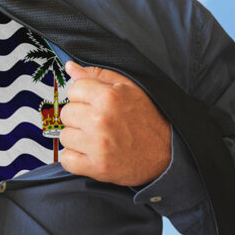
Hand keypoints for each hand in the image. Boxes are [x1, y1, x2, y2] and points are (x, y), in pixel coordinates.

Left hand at [59, 61, 170, 186]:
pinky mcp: (97, 167)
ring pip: (65, 137)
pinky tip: (91, 154)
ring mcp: (98, 145)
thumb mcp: (129, 89)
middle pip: (66, 114)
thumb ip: (98, 76)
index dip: (83, 97)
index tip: (94, 105)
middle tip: (98, 124)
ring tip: (97, 139)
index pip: (73, 90)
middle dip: (79, 118)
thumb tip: (70, 67)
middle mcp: (101, 119)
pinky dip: (75, 159)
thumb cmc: (149, 119)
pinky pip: (67, 160)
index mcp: (108, 97)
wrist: (169, 153)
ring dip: (77, 139)